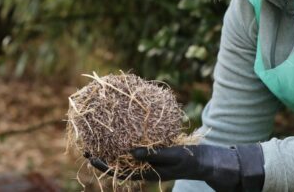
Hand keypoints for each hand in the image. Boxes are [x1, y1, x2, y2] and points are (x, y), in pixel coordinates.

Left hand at [85, 144, 264, 191]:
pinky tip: (126, 122)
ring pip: (126, 151)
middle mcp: (144, 165)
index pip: (118, 170)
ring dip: (113, 142)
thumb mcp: (172, 157)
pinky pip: (138, 142)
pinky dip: (130, 134)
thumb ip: (153, 155)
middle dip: (102, 151)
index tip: (88, 155)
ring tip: (101, 130)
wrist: (206, 159)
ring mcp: (149, 157)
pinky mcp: (155, 149)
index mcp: (145, 172)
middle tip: (87, 140)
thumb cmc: (190, 160)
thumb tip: (131, 152)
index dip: (102, 164)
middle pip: (118, 160)